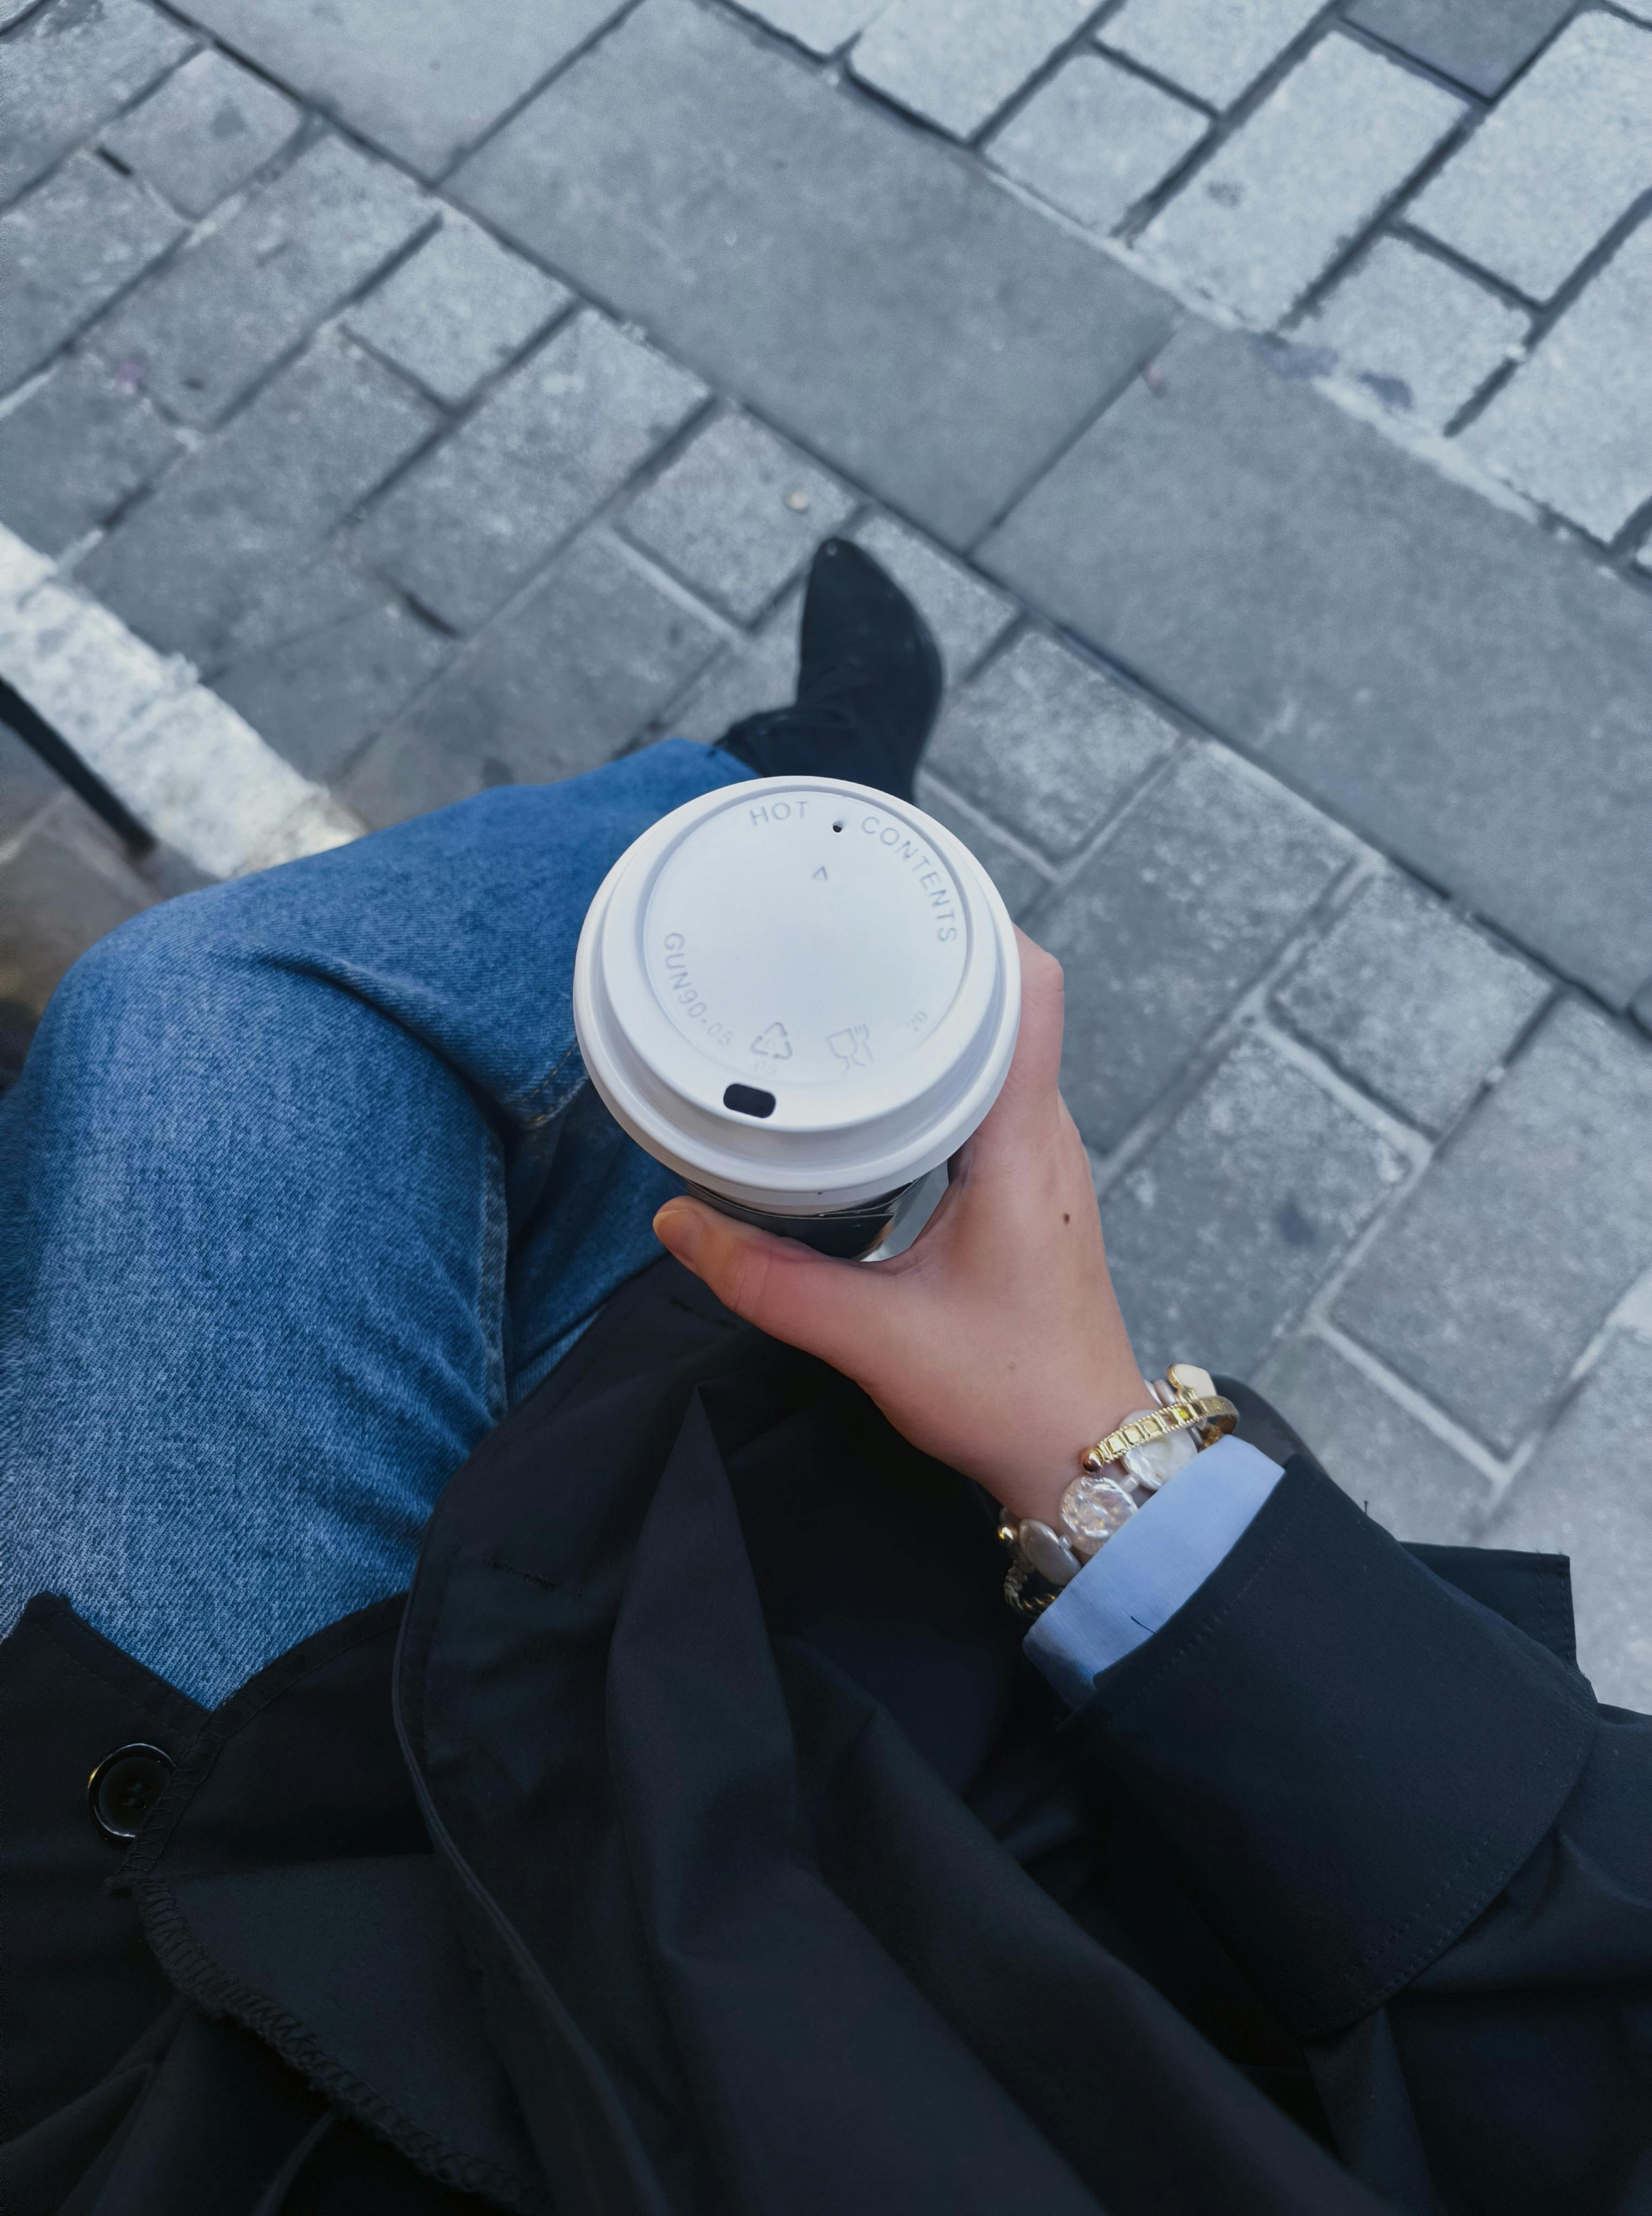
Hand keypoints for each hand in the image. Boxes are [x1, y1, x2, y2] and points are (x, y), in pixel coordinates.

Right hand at [652, 932, 1147, 1523]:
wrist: (1087, 1459)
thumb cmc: (1007, 1395)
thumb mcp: (872, 1340)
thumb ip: (768, 1280)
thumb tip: (675, 1222)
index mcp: (1023, 1145)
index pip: (1031, 991)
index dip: (979, 924)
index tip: (901, 896)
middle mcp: (1044, 1135)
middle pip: (1008, 1001)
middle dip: (933, 955)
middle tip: (843, 932)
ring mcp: (1041, 1160)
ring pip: (996, 1048)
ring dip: (935, 1013)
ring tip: (848, 989)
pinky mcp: (1025, 1187)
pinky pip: (988, 1093)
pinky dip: (937, 1067)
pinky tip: (874, 1079)